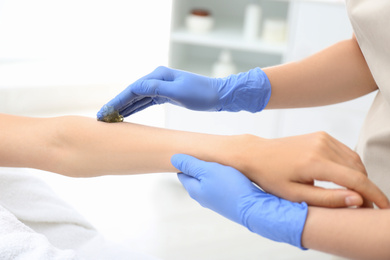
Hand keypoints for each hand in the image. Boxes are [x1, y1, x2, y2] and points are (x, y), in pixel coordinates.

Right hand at [96, 66, 270, 119]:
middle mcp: (157, 79)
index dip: (117, 101)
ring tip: (111, 117)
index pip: (133, 89)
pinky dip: (136, 108)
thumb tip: (136, 87)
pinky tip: (127, 114)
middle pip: (132, 93)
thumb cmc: (202, 94)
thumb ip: (157, 88)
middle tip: (102, 117)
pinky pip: (146, 101)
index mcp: (158, 76)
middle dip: (117, 105)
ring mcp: (161, 86)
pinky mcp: (166, 94)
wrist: (219, 95)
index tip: (105, 112)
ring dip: (125, 107)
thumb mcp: (179, 92)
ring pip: (138, 98)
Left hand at [172, 154, 307, 248]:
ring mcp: (217, 200)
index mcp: (194, 190)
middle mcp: (203, 197)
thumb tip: (174, 158)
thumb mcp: (208, 171)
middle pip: (196, 178)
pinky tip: (232, 173)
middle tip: (207, 155)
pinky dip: (224, 177)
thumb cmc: (232, 189)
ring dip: (213, 171)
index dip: (186, 162)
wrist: (255, 208)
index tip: (192, 153)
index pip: (183, 173)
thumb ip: (190, 164)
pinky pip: (221, 186)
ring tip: (220, 162)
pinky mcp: (229, 201)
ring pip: (210, 182)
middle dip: (199, 166)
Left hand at [235, 132, 389, 207]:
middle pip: (358, 170)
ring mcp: (322, 138)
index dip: (375, 195)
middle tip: (365, 207)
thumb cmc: (270, 176)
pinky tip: (345, 179)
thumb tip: (358, 200)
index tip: (384, 208)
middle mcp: (322, 145)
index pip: (356, 180)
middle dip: (367, 189)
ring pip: (354, 160)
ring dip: (359, 178)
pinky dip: (351, 166)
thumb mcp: (294, 194)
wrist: (256, 154)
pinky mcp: (322, 136)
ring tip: (355, 195)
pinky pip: (345, 152)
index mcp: (315, 162)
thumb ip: (327, 199)